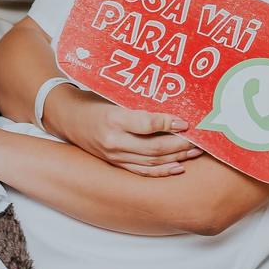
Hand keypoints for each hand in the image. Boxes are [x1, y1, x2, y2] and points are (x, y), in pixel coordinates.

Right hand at [49, 86, 202, 175]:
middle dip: (180, 145)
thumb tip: (171, 105)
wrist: (69, 118)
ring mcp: (115, 156)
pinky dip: (162, 171)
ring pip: (152, 162)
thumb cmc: (94, 102)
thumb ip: (138, 104)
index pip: (147, 125)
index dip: (169, 124)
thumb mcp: (113, 96)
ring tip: (195, 152)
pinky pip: (142, 171)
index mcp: (114, 119)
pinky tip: (178, 167)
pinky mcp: (116, 164)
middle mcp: (114, 141)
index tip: (186, 123)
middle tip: (199, 140)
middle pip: (154, 148)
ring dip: (176, 158)